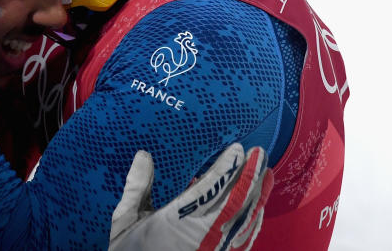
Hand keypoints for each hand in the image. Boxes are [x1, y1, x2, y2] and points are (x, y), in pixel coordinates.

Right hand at [109, 144, 272, 250]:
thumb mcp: (125, 220)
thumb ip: (136, 187)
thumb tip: (143, 156)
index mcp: (175, 223)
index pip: (208, 190)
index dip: (225, 169)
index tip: (238, 150)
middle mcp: (200, 237)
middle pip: (234, 204)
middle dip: (250, 177)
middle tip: (260, 154)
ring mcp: (212, 250)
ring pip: (243, 222)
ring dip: (257, 197)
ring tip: (266, 175)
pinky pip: (242, 241)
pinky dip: (254, 222)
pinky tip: (258, 209)